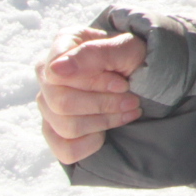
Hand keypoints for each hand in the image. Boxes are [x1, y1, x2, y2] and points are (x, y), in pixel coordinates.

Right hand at [36, 28, 148, 165]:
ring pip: (65, 126)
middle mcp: (49, 74)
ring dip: (104, 121)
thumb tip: (55, 69)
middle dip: (104, 104)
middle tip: (131, 99)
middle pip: (61, 103)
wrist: (148, 78)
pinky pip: (66, 149)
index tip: (122, 83)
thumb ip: (93, 54)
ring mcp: (48, 104)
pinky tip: (109, 129)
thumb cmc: (134, 58)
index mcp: (62, 45)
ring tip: (128, 109)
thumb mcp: (126, 49)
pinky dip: (93, 143)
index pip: (59, 74)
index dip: (94, 83)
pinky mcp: (55, 130)